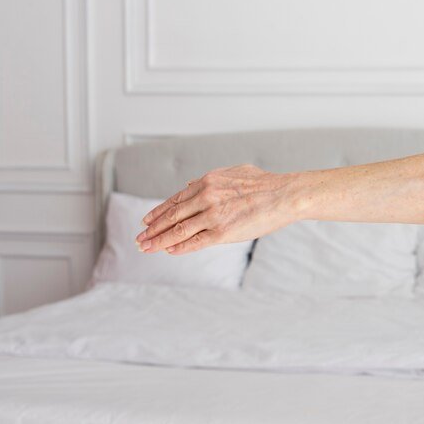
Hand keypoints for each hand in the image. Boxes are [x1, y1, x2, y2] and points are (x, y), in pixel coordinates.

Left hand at [134, 164, 296, 254]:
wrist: (284, 195)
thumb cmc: (265, 183)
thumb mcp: (234, 172)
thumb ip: (212, 179)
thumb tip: (191, 185)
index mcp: (207, 181)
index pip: (175, 200)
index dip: (159, 212)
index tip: (147, 221)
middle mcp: (205, 197)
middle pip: (172, 216)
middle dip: (152, 229)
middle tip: (139, 238)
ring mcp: (213, 215)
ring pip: (178, 230)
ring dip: (159, 241)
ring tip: (145, 247)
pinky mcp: (223, 232)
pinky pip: (195, 242)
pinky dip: (179, 247)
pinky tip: (168, 251)